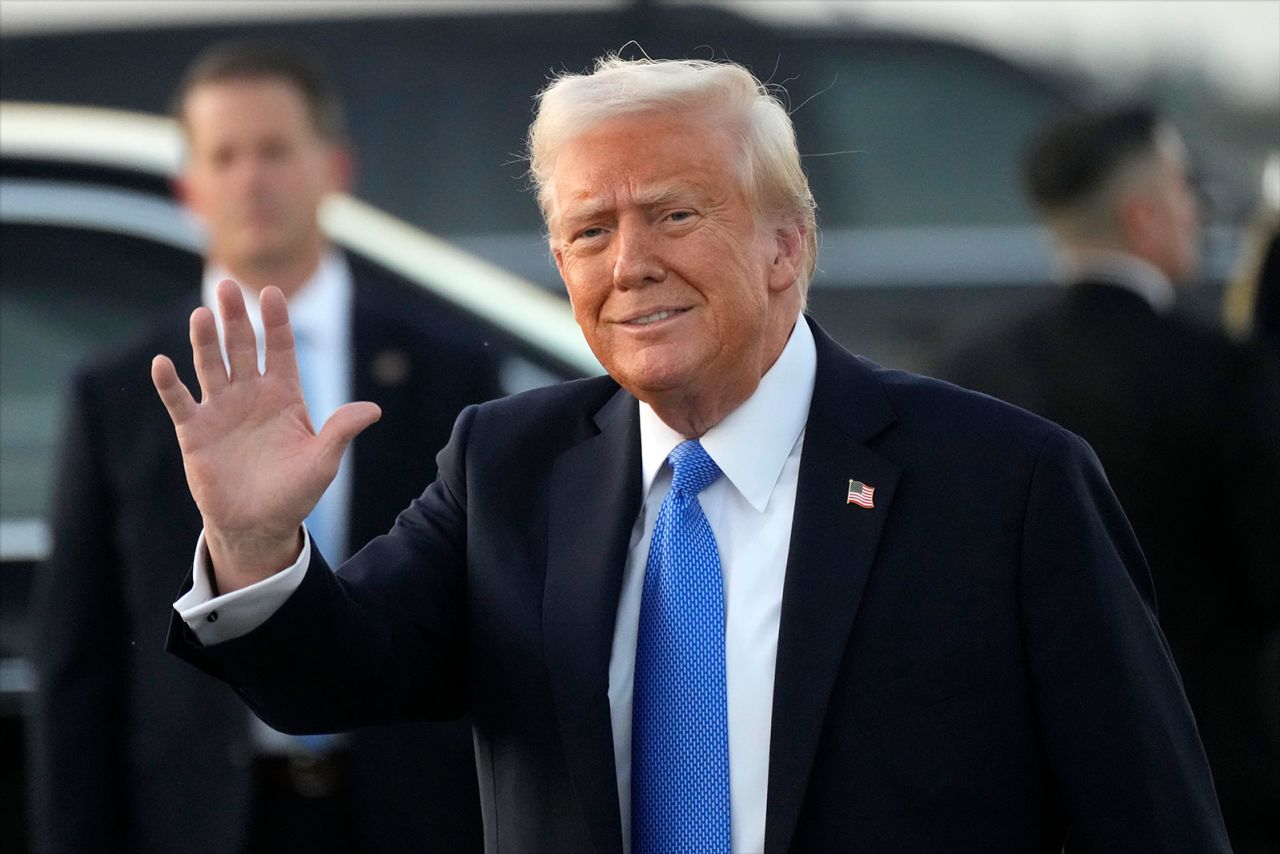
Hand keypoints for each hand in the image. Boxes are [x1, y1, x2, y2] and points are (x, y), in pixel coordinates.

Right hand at [151, 280, 379, 590]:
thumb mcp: (323, 461)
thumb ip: (341, 431)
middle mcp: (250, 394)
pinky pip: (180, 402)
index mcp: (284, 395)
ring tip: (201, 314)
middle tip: (228, 286)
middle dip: (236, 318)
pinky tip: (163, 363)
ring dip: (204, 341)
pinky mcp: (195, 431)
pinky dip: (170, 384)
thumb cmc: (295, 492)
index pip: (280, 349)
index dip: (276, 322)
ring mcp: (221, 409)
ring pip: (210, 365)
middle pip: (241, 347)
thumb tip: (373, 410)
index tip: (272, 293)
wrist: (259, 525)